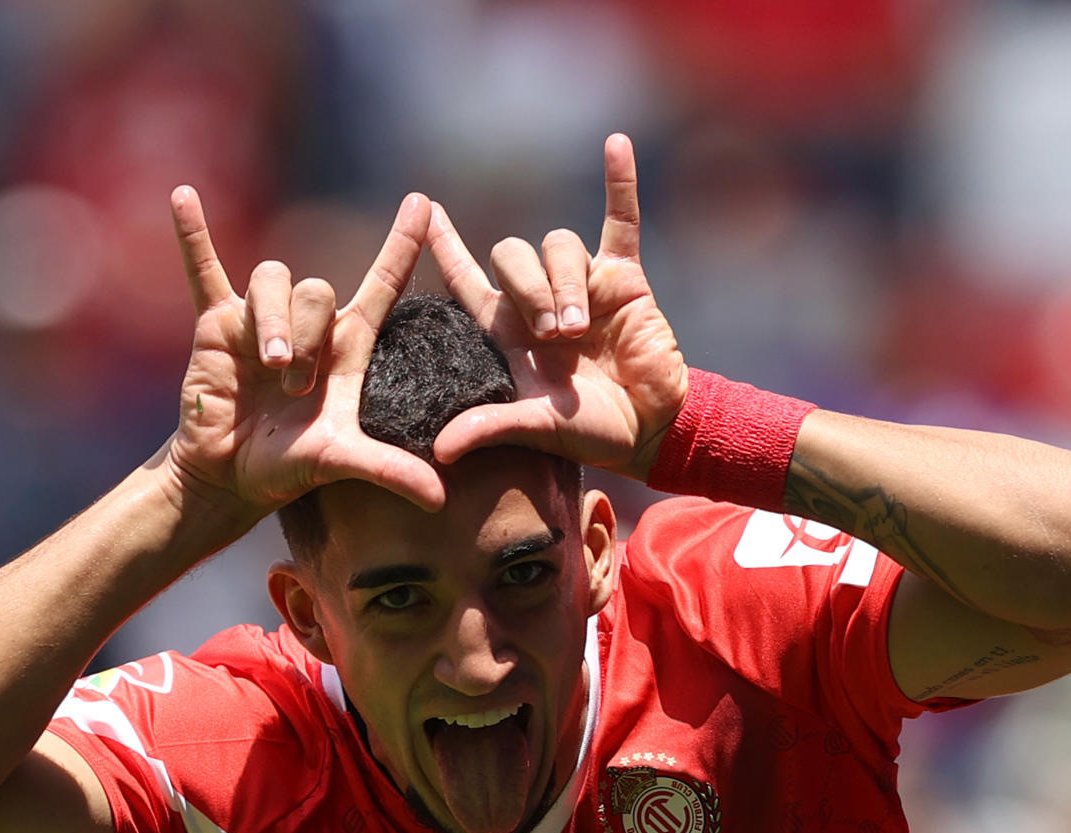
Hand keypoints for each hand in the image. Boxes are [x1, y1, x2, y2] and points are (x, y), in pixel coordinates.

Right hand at [164, 190, 444, 518]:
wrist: (228, 476)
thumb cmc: (289, 467)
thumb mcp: (340, 462)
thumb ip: (388, 470)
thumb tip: (440, 500)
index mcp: (347, 348)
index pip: (383, 286)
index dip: (402, 246)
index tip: (425, 206)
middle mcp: (308, 326)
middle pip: (317, 289)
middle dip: (308, 335)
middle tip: (296, 386)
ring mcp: (259, 321)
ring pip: (272, 281)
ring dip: (272, 320)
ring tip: (270, 364)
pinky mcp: (215, 325)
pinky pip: (205, 272)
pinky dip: (194, 238)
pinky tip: (183, 196)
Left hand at [427, 133, 687, 482]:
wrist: (648, 428)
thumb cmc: (587, 432)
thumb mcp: (534, 430)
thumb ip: (489, 429)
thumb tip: (439, 451)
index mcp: (506, 330)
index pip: (464, 279)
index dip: (444, 248)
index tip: (421, 213)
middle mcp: (539, 299)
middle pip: (513, 255)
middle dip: (529, 290)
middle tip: (553, 337)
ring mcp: (582, 284)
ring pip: (560, 247)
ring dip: (566, 284)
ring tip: (580, 330)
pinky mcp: (624, 279)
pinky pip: (620, 221)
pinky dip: (619, 183)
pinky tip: (616, 144)